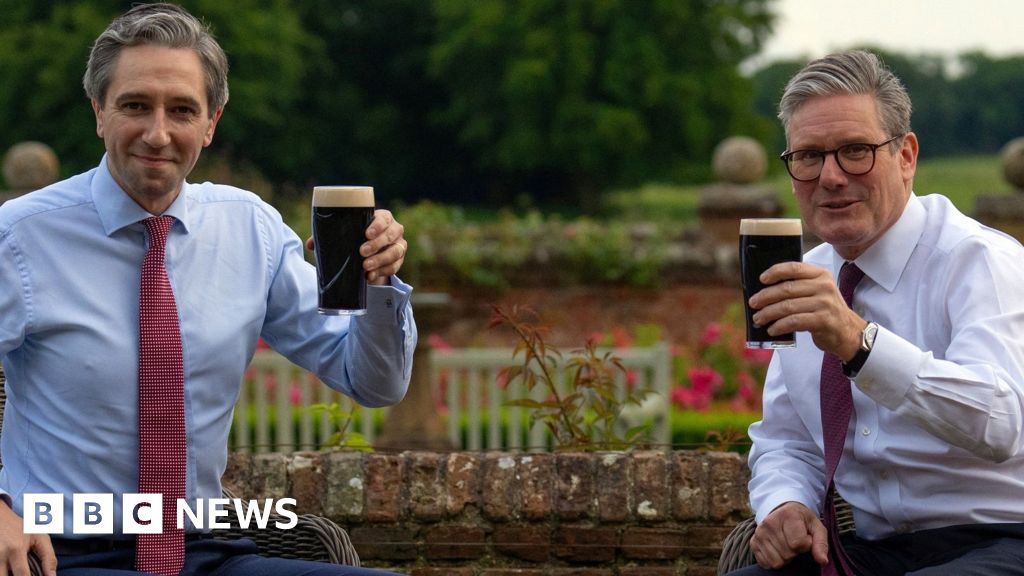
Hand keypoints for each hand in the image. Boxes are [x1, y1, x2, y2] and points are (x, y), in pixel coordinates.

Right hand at [0, 500, 55, 575]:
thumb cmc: (21, 528)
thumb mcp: (39, 537)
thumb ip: (48, 557)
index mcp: (16, 549)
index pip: (22, 575)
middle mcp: (0, 555)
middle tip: (23, 573)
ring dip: (6, 574)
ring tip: (15, 570)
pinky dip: (2, 571)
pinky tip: (7, 568)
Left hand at [305, 209, 407, 284]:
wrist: (368, 256)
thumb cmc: (355, 239)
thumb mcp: (345, 236)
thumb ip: (327, 237)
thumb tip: (311, 244)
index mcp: (382, 218)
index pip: (384, 218)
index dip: (378, 226)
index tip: (366, 233)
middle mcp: (394, 230)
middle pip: (391, 235)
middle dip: (376, 244)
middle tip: (361, 252)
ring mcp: (399, 245)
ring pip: (395, 251)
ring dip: (380, 260)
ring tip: (365, 267)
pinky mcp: (399, 261)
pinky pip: (395, 266)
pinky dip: (382, 272)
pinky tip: (370, 276)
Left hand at [747, 262, 866, 360]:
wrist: (848, 332)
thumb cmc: (825, 310)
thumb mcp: (817, 292)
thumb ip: (798, 286)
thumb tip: (763, 291)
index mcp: (821, 274)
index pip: (794, 268)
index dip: (775, 272)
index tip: (761, 279)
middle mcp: (824, 286)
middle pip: (787, 289)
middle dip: (766, 296)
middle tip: (753, 303)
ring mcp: (825, 303)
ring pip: (788, 306)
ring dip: (768, 313)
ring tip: (758, 319)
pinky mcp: (824, 320)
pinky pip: (794, 321)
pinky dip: (779, 326)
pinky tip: (772, 330)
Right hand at [750, 501, 828, 569]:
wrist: (782, 510)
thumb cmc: (802, 521)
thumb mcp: (816, 527)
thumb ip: (821, 544)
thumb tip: (823, 561)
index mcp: (787, 515)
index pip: (798, 544)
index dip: (806, 545)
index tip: (805, 537)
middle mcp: (769, 523)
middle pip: (787, 554)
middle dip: (795, 552)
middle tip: (795, 541)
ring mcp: (759, 533)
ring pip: (777, 562)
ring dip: (785, 558)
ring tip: (786, 545)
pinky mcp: (753, 542)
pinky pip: (766, 563)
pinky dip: (774, 560)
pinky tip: (777, 549)